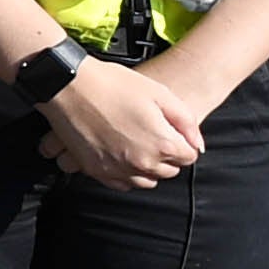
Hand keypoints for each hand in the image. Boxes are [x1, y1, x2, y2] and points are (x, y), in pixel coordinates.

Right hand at [38, 60, 202, 191]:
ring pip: (146, 181)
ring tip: (138, 143)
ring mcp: (117, 170)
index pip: (189, 157)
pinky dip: (126, 173)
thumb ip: (186, 122)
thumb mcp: (160, 94)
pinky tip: (122, 154)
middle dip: (168, 156)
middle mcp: (141, 163)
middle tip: (154, 133)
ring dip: (148, 167)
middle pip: (169, 172)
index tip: (172, 131)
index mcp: (162, 144)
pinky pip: (121, 184)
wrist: (70, 86)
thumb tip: (197, 145)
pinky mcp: (96, 171)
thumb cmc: (114, 85)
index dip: (184, 142)